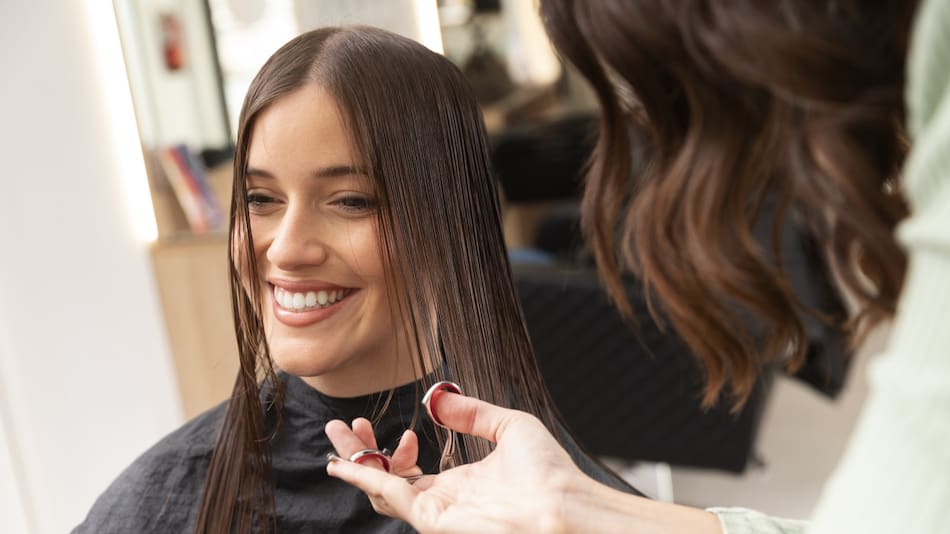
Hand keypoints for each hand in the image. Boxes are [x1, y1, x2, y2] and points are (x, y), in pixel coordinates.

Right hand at [325, 393, 589, 532]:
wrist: (563, 503)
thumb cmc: (549, 472)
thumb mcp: (510, 426)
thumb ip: (472, 413)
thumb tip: (437, 399)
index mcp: (459, 484)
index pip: (410, 471)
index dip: (395, 449)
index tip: (404, 427)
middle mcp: (443, 502)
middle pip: (385, 481)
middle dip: (359, 454)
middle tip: (338, 427)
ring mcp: (436, 514)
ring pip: (380, 491)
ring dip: (356, 463)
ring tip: (338, 437)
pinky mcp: (434, 521)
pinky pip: (390, 499)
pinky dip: (366, 478)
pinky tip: (347, 462)